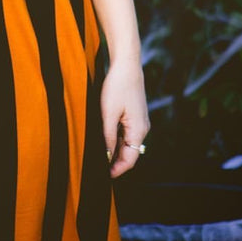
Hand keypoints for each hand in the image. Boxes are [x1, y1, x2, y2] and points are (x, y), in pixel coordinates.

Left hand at [101, 57, 148, 178]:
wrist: (126, 64)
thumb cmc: (117, 86)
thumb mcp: (108, 113)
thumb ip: (107, 136)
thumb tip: (105, 155)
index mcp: (138, 130)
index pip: (130, 159)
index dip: (117, 169)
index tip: (104, 176)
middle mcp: (143, 128)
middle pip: (130, 153)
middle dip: (115, 162)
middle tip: (98, 167)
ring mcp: (140, 121)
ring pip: (128, 144)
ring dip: (115, 151)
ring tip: (99, 154)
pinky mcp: (135, 115)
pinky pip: (127, 133)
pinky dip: (117, 139)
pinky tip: (104, 139)